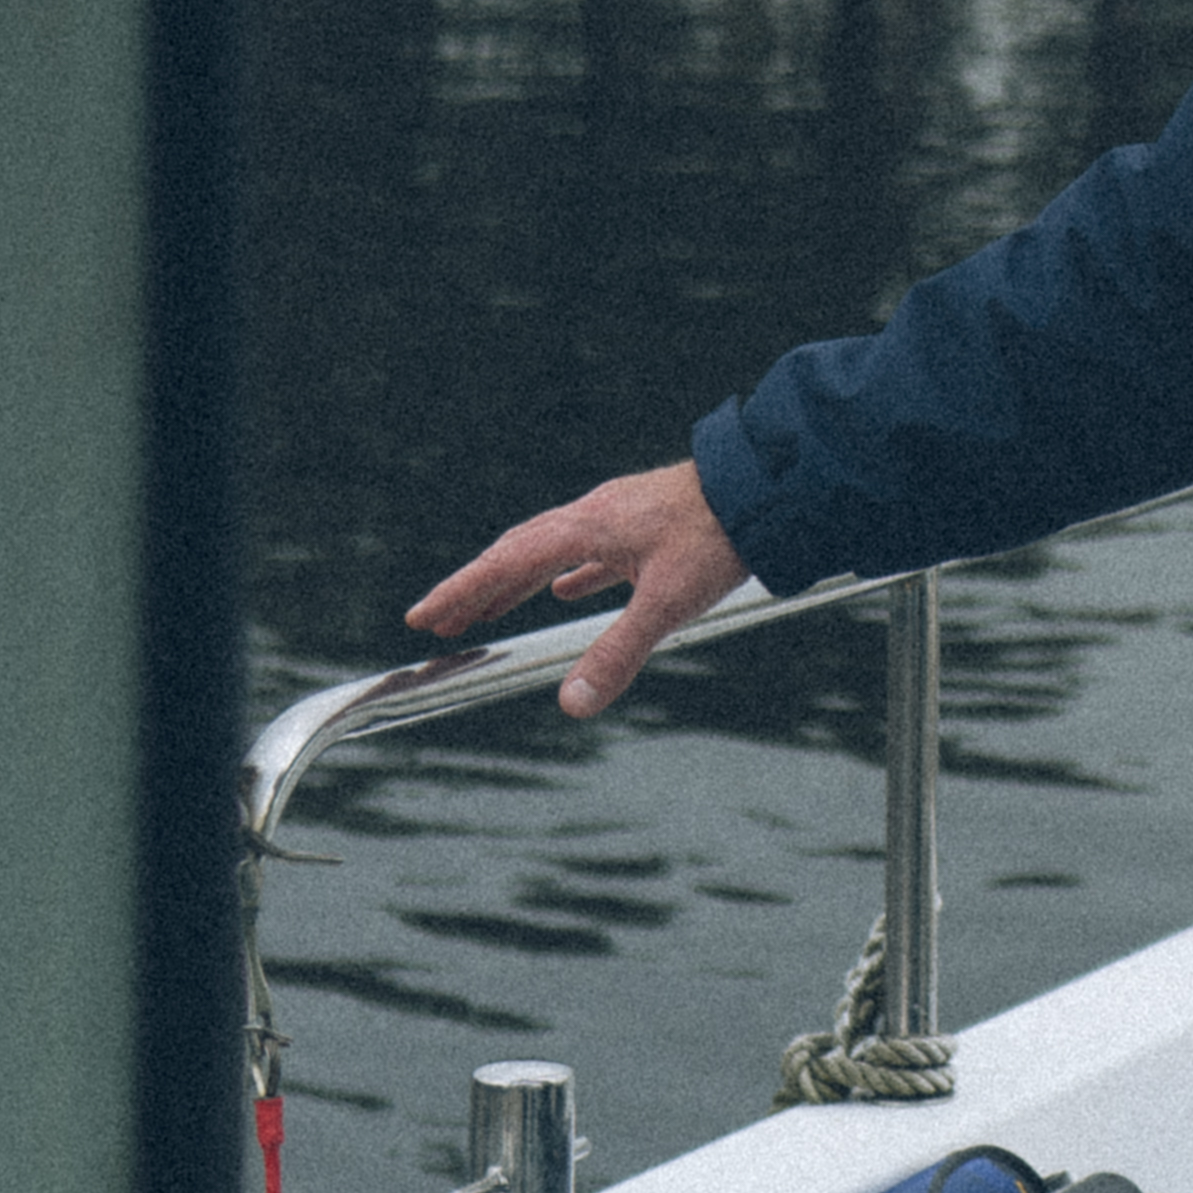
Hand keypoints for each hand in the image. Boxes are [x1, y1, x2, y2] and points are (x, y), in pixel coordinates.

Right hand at [407, 461, 750, 714]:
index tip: (423, 617)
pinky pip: (591, 553)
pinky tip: (568, 591)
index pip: (508, 562)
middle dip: (476, 590)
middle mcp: (593, 516)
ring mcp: (619, 517)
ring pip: (551, 551)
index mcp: (586, 527)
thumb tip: (569, 704)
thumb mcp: (666, 603)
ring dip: (515, 583)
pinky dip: (569, 575)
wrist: (769, 488)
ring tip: (487, 612)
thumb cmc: (718, 538)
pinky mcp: (646, 525)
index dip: (462, 591)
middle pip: (518, 554)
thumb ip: (617, 654)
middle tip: (438, 623)